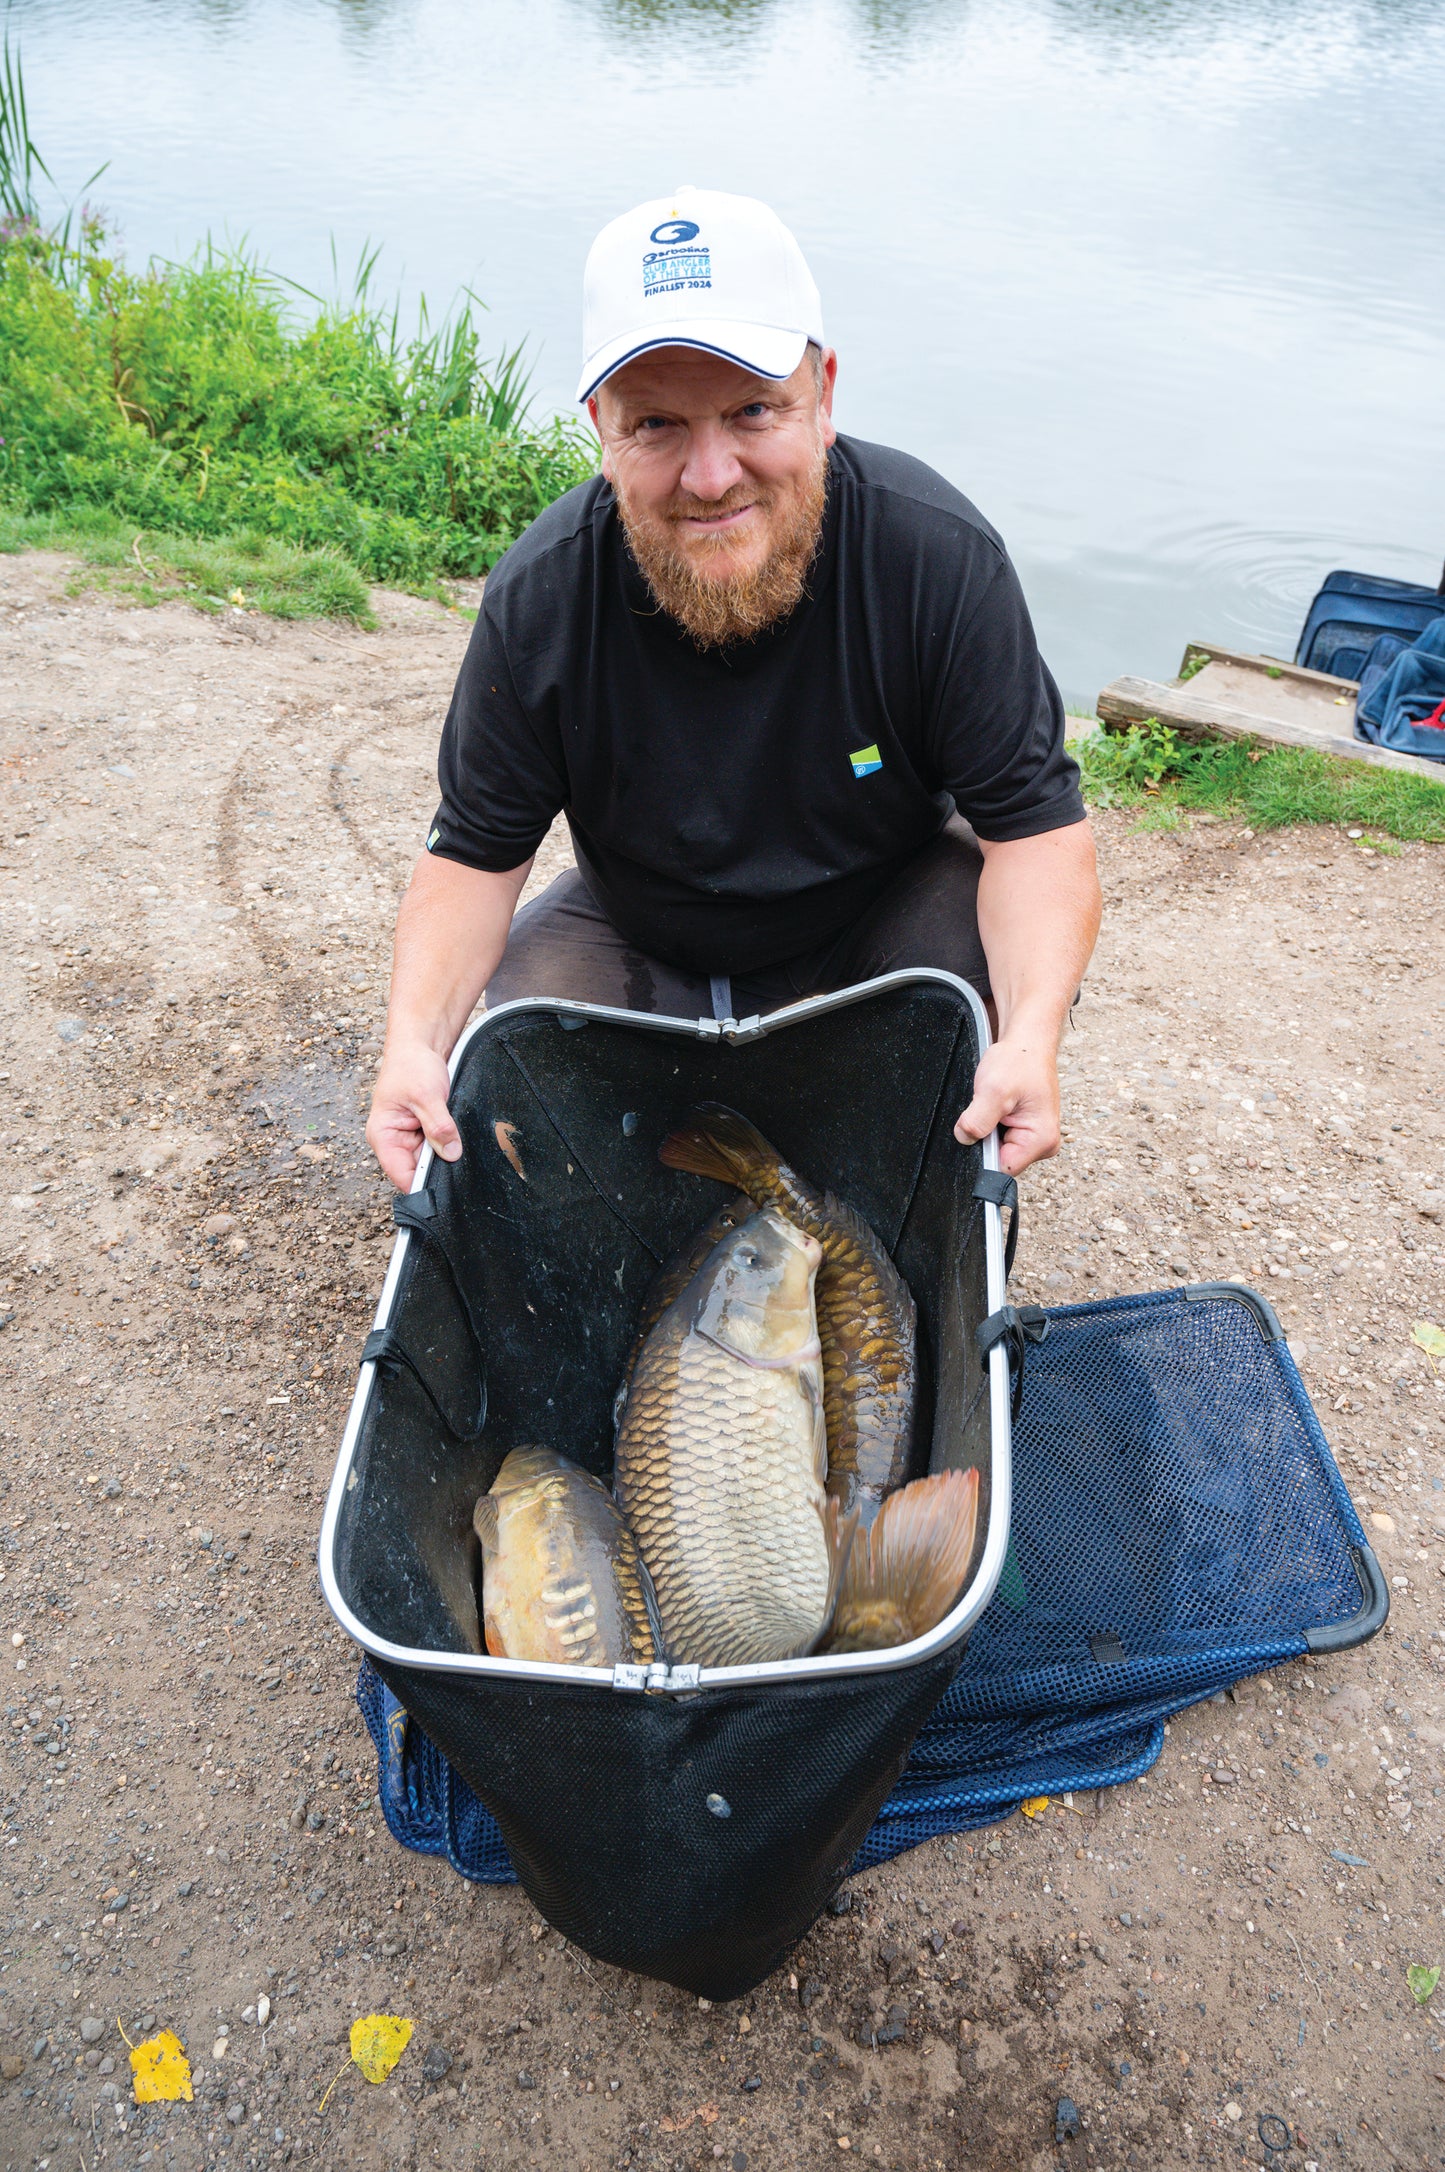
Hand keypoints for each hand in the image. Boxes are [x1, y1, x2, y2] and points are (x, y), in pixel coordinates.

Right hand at [367, 1040, 462, 1189]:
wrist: (420, 1045)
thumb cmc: (411, 1065)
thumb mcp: (427, 1095)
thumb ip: (438, 1126)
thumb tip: (450, 1153)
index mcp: (382, 1135)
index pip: (400, 1174)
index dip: (421, 1184)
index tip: (444, 1186)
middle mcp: (394, 1141)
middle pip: (418, 1170)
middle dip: (437, 1167)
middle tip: (455, 1156)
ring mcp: (410, 1137)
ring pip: (431, 1160)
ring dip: (444, 1152)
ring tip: (453, 1137)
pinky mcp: (425, 1132)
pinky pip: (439, 1147)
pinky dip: (449, 1142)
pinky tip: (454, 1133)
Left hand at [954, 1035, 1060, 1175]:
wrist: (1026, 1042)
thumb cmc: (1019, 1061)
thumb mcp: (993, 1091)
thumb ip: (977, 1121)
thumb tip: (964, 1139)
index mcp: (1042, 1140)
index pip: (1002, 1169)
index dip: (983, 1153)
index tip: (981, 1129)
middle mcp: (1042, 1144)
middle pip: (998, 1160)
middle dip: (985, 1138)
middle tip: (989, 1109)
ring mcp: (1033, 1138)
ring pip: (995, 1148)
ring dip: (987, 1129)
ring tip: (994, 1104)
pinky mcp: (1023, 1130)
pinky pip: (997, 1137)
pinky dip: (989, 1123)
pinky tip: (995, 1106)